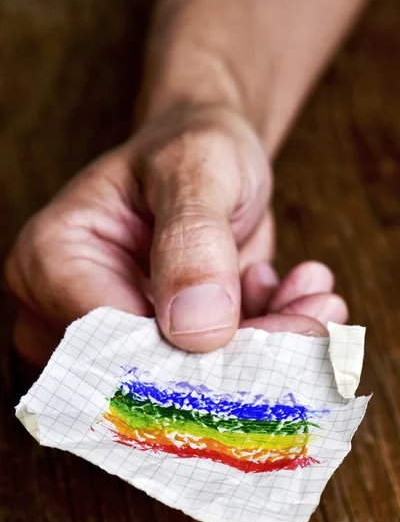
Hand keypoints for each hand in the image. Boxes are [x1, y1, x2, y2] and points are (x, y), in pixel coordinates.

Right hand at [5, 106, 346, 365]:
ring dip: (268, 347)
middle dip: (242, 356)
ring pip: (194, 377)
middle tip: (311, 324)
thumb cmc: (190, 144)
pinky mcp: (166, 338)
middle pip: (152, 370)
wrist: (210, 151)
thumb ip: (193, 237)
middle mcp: (75, 305)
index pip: (110, 339)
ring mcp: (122, 328)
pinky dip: (269, 336)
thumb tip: (199, 328)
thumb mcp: (195, 167)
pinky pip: (216, 364)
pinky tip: (297, 295)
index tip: (274, 340)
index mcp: (54, 260)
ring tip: (316, 305)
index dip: (188, 354)